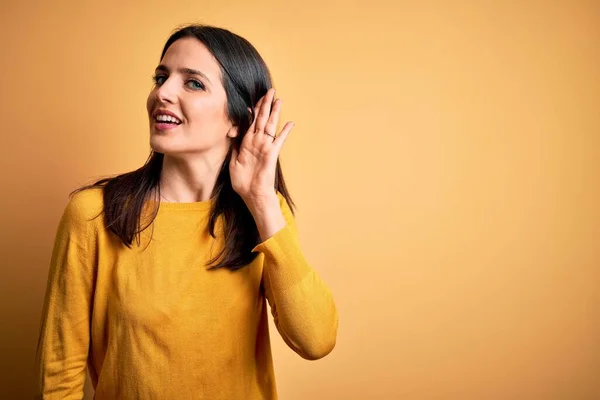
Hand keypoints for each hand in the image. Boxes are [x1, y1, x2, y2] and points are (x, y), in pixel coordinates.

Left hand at [230, 88, 293, 207]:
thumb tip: (232, 134)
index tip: (252, 99)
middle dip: (265, 104)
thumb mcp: (233, 162)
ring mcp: (265, 147)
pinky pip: (278, 140)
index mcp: (247, 143)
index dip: (252, 111)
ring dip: (274, 112)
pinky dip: (284, 132)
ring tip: (279, 99)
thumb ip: (234, 147)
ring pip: (270, 125)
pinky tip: (290, 123)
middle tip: (269, 91)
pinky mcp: (271, 154)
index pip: (250, 122)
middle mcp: (257, 143)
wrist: (252, 195)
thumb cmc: (243, 182)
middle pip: (261, 119)